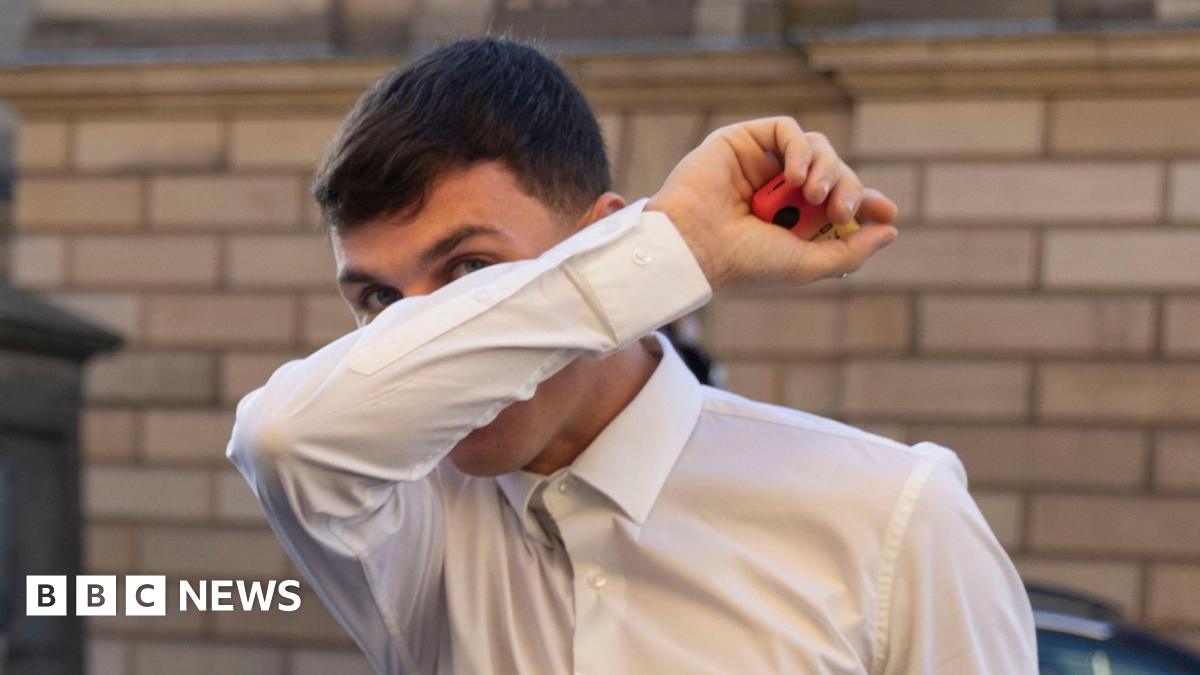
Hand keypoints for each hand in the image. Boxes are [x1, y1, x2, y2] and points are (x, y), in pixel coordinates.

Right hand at [644, 116, 897, 289]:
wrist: (694, 246)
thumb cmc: (743, 262)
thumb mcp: (806, 264)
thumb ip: (850, 251)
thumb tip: (891, 229)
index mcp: (792, 220)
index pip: (840, 200)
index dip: (867, 201)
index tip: (885, 211)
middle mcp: (779, 190)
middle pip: (835, 171)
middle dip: (848, 187)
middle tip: (840, 209)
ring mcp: (762, 164)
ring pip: (815, 147)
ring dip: (826, 168)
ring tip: (813, 193)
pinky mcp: (743, 141)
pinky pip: (786, 129)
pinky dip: (799, 148)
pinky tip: (796, 175)